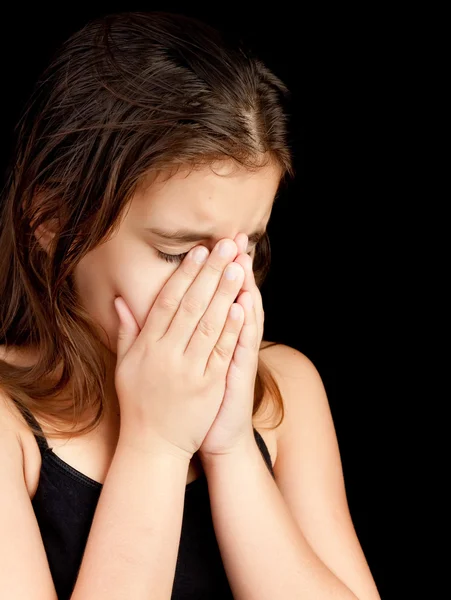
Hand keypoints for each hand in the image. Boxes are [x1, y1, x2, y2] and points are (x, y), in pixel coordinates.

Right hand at [113, 238, 245, 460]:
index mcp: (147, 346)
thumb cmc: (138, 403)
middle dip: (212, 272)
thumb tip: (121, 301)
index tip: (200, 251)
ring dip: (225, 293)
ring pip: (209, 324)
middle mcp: (167, 353)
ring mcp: (189, 369)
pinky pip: (222, 352)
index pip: (168, 301)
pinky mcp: (208, 386)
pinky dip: (232, 329)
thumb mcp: (125, 366)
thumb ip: (126, 332)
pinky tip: (241, 306)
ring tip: (238, 266)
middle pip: (192, 305)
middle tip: (227, 245)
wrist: (153, 446)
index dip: (185, 274)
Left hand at [198, 232, 263, 459]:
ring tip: (242, 260)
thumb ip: (177, 334)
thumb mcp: (187, 362)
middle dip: (233, 267)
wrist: (214, 435)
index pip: (215, 295)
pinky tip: (244, 305)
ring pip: (244, 316)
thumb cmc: (197, 398)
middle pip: (233, 297)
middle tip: (235, 237)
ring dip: (244, 288)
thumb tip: (164, 308)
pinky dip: (245, 326)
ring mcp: (238, 356)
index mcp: (213, 335)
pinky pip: (244, 347)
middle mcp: (230, 340)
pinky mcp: (241, 374)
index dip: (212, 270)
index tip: (209, 241)